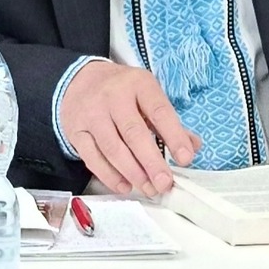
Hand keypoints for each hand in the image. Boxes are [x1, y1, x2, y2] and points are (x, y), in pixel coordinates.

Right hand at [58, 59, 199, 196]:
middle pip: (134, 133)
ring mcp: (92, 114)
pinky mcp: (76, 131)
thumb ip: (170, 122)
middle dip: (152, 162)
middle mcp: (114, 97)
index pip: (159, 111)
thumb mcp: (148, 96)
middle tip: (164, 183)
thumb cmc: (121, 92)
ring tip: (148, 188)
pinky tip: (125, 185)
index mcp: (138, 84)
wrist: (79, 80)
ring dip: (132, 173)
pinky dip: (110, 175)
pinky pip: (93, 158)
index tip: (185, 158)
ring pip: (112, 148)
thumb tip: (193, 146)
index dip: (174, 136)